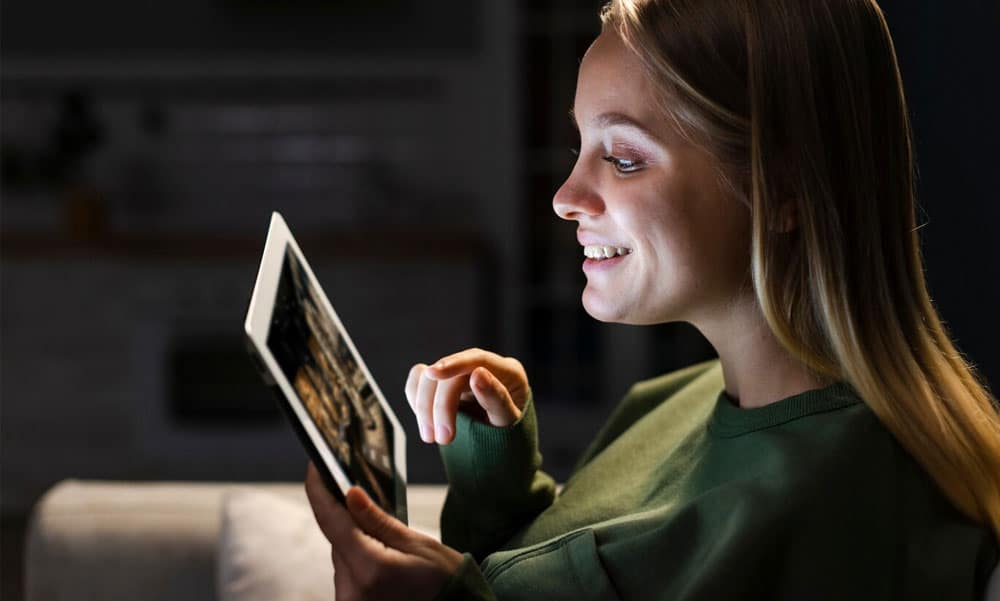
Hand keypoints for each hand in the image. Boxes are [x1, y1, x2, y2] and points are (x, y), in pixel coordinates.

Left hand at [304, 462, 463, 600]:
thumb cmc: (445, 582)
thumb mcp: (418, 544)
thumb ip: (379, 521)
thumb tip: (350, 494)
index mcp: (369, 568)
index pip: (331, 521)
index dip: (318, 490)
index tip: (316, 467)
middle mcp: (352, 589)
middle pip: (336, 539)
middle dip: (348, 517)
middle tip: (364, 497)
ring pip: (341, 556)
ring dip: (356, 541)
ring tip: (386, 540)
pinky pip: (347, 573)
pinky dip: (359, 560)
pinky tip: (381, 557)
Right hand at [405, 347, 529, 444]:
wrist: (500, 450)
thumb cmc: (511, 437)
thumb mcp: (510, 422)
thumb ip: (497, 399)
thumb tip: (477, 373)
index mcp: (508, 372)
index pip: (477, 359)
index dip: (453, 364)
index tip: (433, 373)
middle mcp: (482, 368)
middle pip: (450, 374)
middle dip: (440, 405)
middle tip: (443, 438)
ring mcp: (460, 375)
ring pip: (428, 376)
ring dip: (424, 406)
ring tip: (431, 437)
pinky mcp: (443, 385)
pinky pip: (419, 382)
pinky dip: (416, 399)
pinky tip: (425, 422)